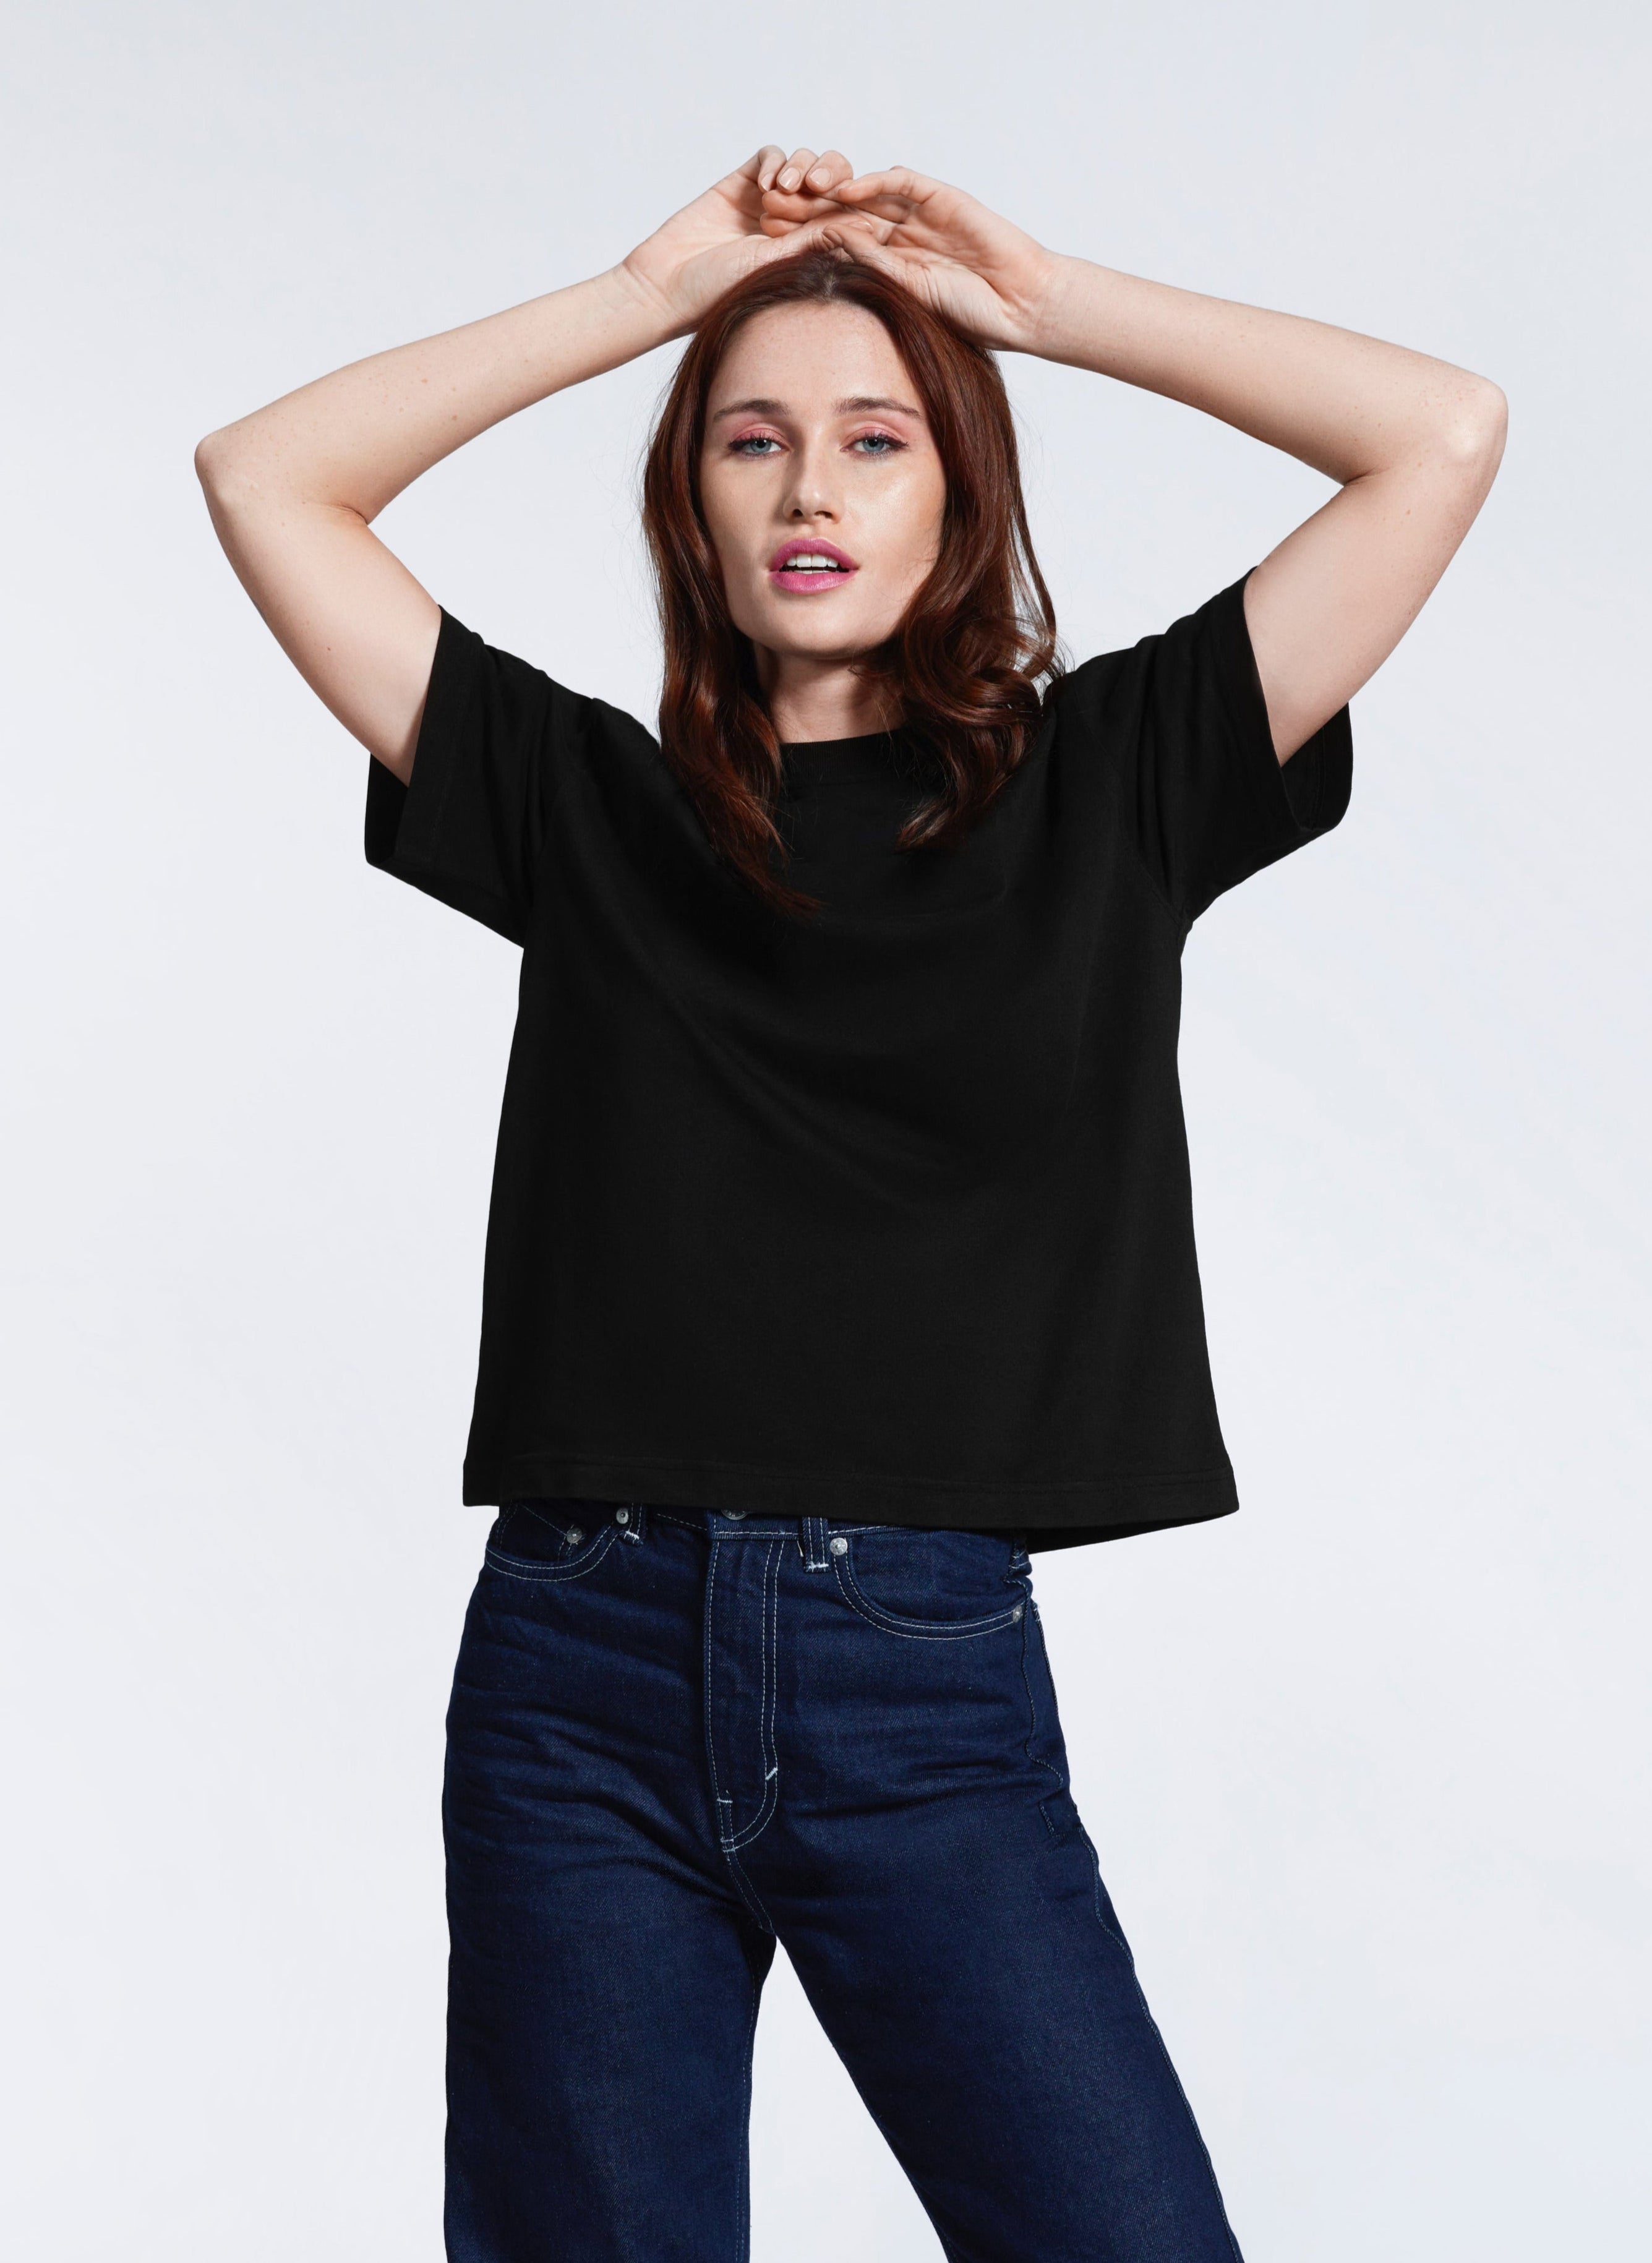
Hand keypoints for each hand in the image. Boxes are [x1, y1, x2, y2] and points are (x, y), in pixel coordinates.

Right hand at [619, 146, 855, 336]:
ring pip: (804, 163)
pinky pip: (771, 155)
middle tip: (819, 187)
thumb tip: (871, 224)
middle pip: (833, 180)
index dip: (855, 202)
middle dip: (830, 177)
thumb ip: (822, 239)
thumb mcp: (781, 264)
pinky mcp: (743, 182)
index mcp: (813, 247)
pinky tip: (763, 186)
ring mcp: (770, 200)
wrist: (671, 283)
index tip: (854, 203)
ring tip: (781, 193)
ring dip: (800, 170)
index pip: (849, 213)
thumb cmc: (726, 290)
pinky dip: (773, 163)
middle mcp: (796, 222)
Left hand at [767, 168, 1063, 352]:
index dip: (803, 239)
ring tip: (796, 189)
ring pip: (867, 192)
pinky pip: (900, 182)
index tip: (766, 244)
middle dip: (807, 207)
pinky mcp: (941, 197)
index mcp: (889, 260)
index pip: (837, 242)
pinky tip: (842, 187)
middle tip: (768, 206)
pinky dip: (872, 181)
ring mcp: (920, 212)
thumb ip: (870, 268)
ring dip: (831, 188)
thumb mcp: (907, 295)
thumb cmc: (970, 316)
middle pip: (844, 211)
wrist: (1019, 304)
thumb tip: (826, 248)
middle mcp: (900, 232)